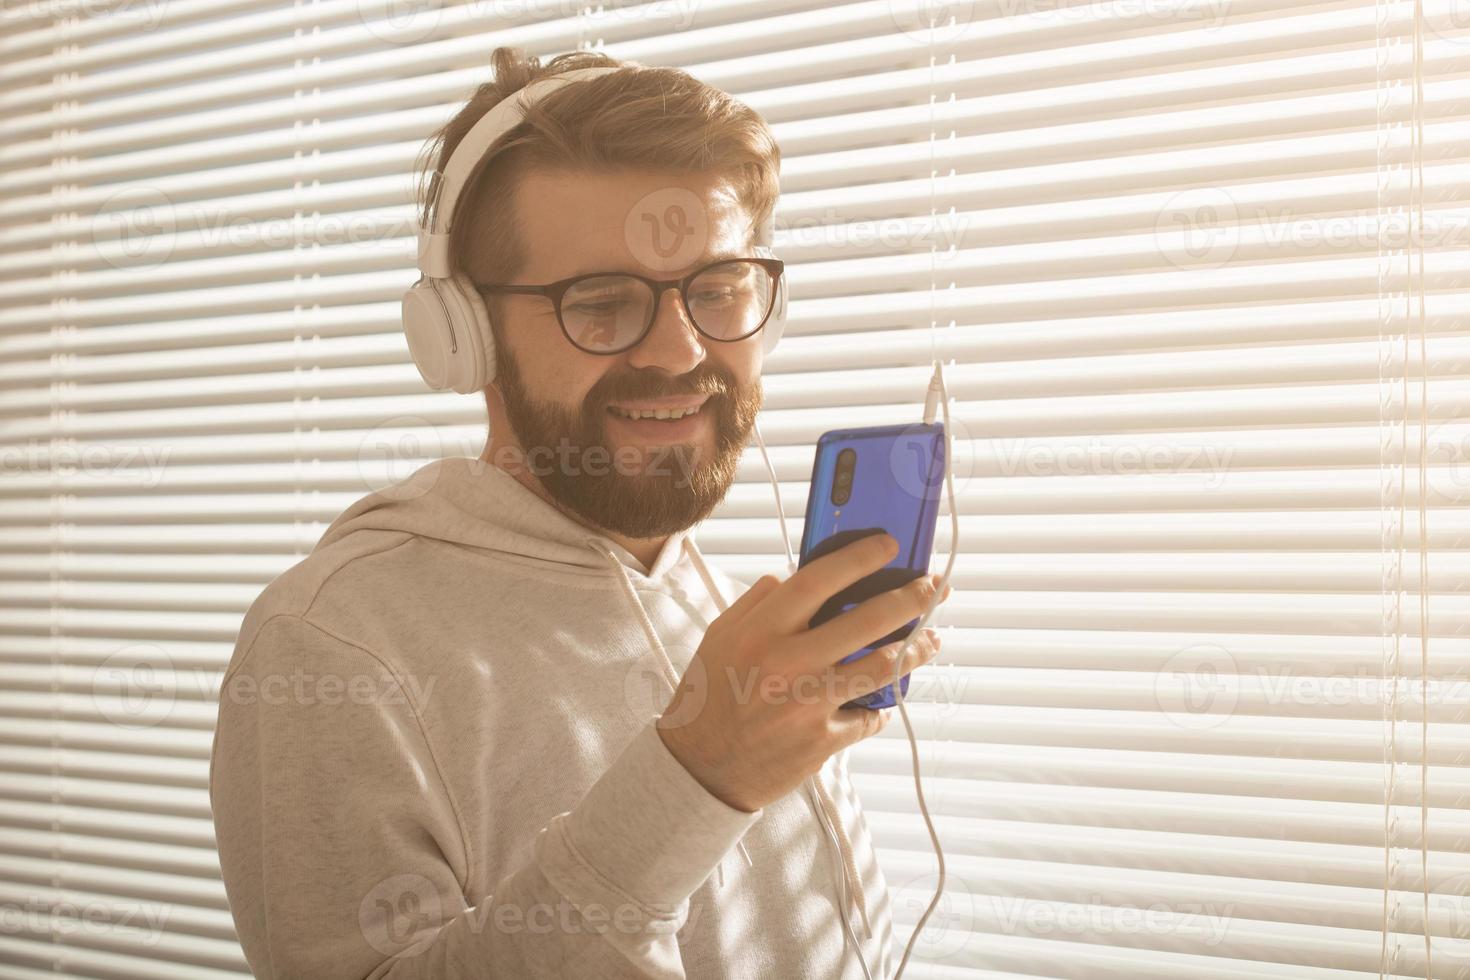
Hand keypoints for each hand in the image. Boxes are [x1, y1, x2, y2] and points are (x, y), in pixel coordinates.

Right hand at [657, 532, 951, 811]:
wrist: (702, 769)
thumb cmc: (711, 697)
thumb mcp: (719, 638)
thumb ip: (756, 603)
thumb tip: (791, 577)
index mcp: (760, 632)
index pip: (818, 580)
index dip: (859, 557)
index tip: (887, 545)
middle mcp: (788, 664)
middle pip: (866, 621)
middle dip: (910, 599)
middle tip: (934, 587)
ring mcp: (809, 705)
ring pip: (881, 668)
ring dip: (915, 650)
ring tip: (931, 639)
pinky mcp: (822, 741)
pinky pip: (868, 716)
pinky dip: (881, 706)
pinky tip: (885, 697)